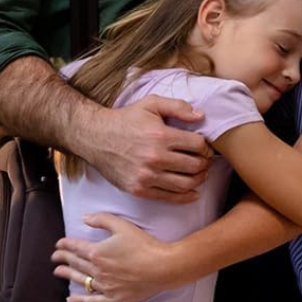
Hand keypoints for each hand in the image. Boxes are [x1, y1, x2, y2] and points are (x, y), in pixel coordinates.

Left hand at [52, 213, 172, 301]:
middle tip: (54, 257)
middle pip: (75, 263)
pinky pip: (92, 300)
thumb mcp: (123, 226)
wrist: (161, 267)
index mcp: (97, 252)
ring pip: (80, 280)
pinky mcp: (112, 298)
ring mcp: (104, 285)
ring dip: (67, 275)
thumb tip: (84, 218)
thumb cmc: (144, 245)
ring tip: (58, 272)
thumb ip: (102, 220)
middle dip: (62, 259)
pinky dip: (80, 301)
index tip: (58, 244)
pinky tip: (71, 299)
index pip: (75, 247)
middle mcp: (97, 270)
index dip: (65, 245)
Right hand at [92, 98, 211, 203]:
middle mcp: (155, 158)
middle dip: (206, 163)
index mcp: (161, 136)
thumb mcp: (151, 104)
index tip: (205, 147)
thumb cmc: (126, 119)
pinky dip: (186, 197)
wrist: (95, 137)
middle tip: (206, 161)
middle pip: (195, 166)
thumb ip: (178, 107)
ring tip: (201, 174)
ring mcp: (146, 176)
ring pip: (185, 184)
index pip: (198, 145)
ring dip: (199, 180)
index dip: (206, 146)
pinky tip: (194, 193)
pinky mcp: (138, 189)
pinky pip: (169, 197)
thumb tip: (202, 116)